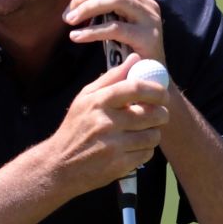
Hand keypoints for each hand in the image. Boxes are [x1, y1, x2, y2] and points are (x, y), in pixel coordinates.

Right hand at [42, 53, 168, 195]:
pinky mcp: (118, 165)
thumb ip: (111, 78)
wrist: (59, 165)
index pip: (136, 88)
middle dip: (161, 113)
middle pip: (151, 113)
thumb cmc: (75, 127)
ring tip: (144, 132)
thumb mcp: (85, 98)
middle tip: (160, 114)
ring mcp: (112, 145)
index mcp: (98, 102)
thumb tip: (136, 58)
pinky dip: (145, 150)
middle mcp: (105, 122)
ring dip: (153, 133)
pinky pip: (146, 153)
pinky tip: (134, 148)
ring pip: (152, 135)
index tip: (163, 94)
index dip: (156, 90)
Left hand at [62, 0, 165, 65]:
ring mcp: (151, 18)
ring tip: (70, 22)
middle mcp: (149, 1)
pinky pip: (116, 27)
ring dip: (88, 9)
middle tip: (67, 16)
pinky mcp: (149, 37)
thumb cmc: (127, 46)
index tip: (72, 6)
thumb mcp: (113, 14)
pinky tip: (77, 37)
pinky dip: (92, 31)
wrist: (146, 77)